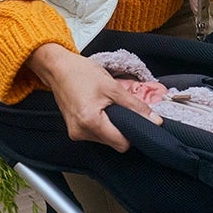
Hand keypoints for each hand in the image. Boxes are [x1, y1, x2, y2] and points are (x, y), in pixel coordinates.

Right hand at [25, 44, 162, 151]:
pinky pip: (96, 134)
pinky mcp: (74, 130)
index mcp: (90, 121)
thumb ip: (135, 106)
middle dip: (121, 128)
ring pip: (105, 139)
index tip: (137, 121)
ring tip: (106, 106)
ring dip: (111, 126)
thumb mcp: (113, 87)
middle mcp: (80, 132)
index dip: (133, 134)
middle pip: (113, 143)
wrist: (58, 68)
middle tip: (119, 108)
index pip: (121, 144)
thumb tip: (154, 120)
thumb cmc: (81, 73)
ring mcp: (75, 133)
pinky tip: (99, 109)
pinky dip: (102, 124)